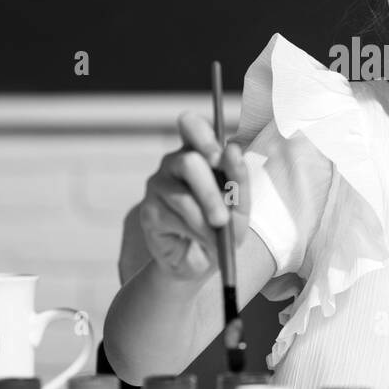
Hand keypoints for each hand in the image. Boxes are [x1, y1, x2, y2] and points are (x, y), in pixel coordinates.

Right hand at [139, 112, 249, 278]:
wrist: (202, 262)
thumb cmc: (223, 227)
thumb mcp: (240, 206)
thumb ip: (239, 179)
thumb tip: (232, 150)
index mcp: (199, 153)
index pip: (191, 126)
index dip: (202, 135)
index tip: (218, 155)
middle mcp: (174, 163)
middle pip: (188, 162)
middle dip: (211, 192)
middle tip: (224, 217)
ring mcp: (158, 185)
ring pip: (182, 196)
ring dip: (205, 217)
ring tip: (218, 234)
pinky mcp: (148, 211)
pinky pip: (173, 218)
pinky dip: (194, 232)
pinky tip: (202, 240)